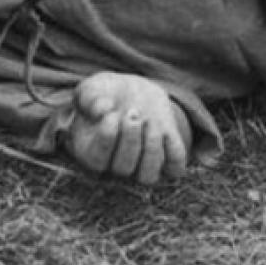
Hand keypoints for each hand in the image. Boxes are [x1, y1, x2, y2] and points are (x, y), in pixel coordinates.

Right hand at [65, 72, 191, 184]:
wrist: (132, 91)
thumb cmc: (106, 93)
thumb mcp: (92, 88)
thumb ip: (90, 97)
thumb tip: (102, 110)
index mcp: (91, 151)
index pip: (97, 160)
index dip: (107, 137)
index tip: (113, 113)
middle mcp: (116, 164)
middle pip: (123, 168)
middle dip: (131, 139)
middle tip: (134, 112)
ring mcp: (141, 162)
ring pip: (148, 175)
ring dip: (152, 147)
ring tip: (150, 121)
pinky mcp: (165, 155)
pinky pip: (174, 166)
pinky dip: (175, 152)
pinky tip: (166, 130)